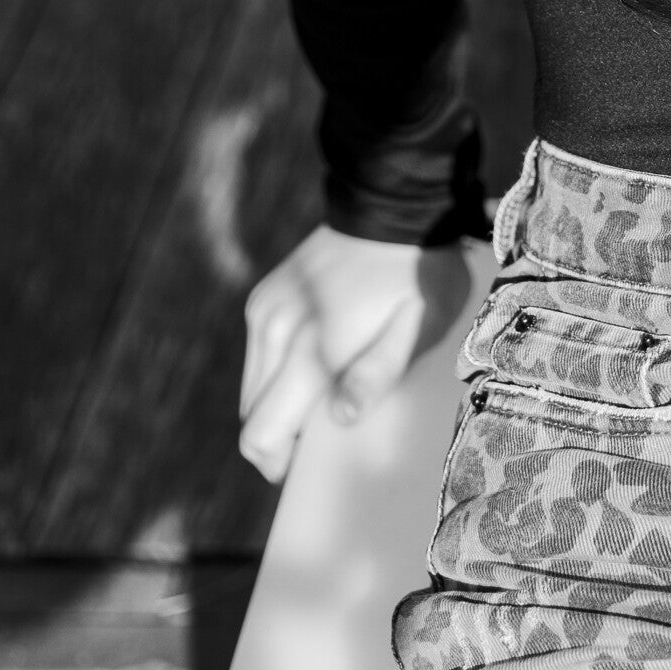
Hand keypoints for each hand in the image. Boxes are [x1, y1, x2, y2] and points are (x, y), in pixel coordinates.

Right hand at [238, 224, 473, 484]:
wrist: (394, 206)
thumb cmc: (418, 275)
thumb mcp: (419, 327)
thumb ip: (377, 376)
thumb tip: (340, 417)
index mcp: (313, 351)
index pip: (261, 435)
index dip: (281, 463)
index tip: (315, 458)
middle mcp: (276, 333)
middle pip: (251, 420)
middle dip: (283, 435)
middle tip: (330, 420)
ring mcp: (264, 313)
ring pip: (252, 390)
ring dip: (281, 401)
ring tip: (330, 381)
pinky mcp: (263, 298)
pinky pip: (259, 357)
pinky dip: (279, 370)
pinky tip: (318, 350)